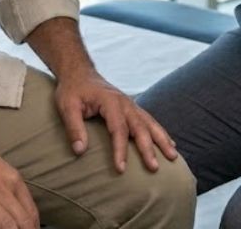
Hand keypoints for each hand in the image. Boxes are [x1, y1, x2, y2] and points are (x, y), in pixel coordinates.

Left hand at [54, 69, 179, 173]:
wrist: (79, 72)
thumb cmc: (72, 90)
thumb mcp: (67, 107)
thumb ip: (74, 127)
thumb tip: (79, 151)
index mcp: (110, 101)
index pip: (118, 129)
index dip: (120, 150)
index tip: (121, 169)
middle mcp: (125, 102)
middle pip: (140, 127)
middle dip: (148, 148)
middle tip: (154, 168)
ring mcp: (130, 104)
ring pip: (150, 122)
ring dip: (162, 139)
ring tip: (173, 156)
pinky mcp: (132, 108)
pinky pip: (149, 120)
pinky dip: (160, 132)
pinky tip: (170, 143)